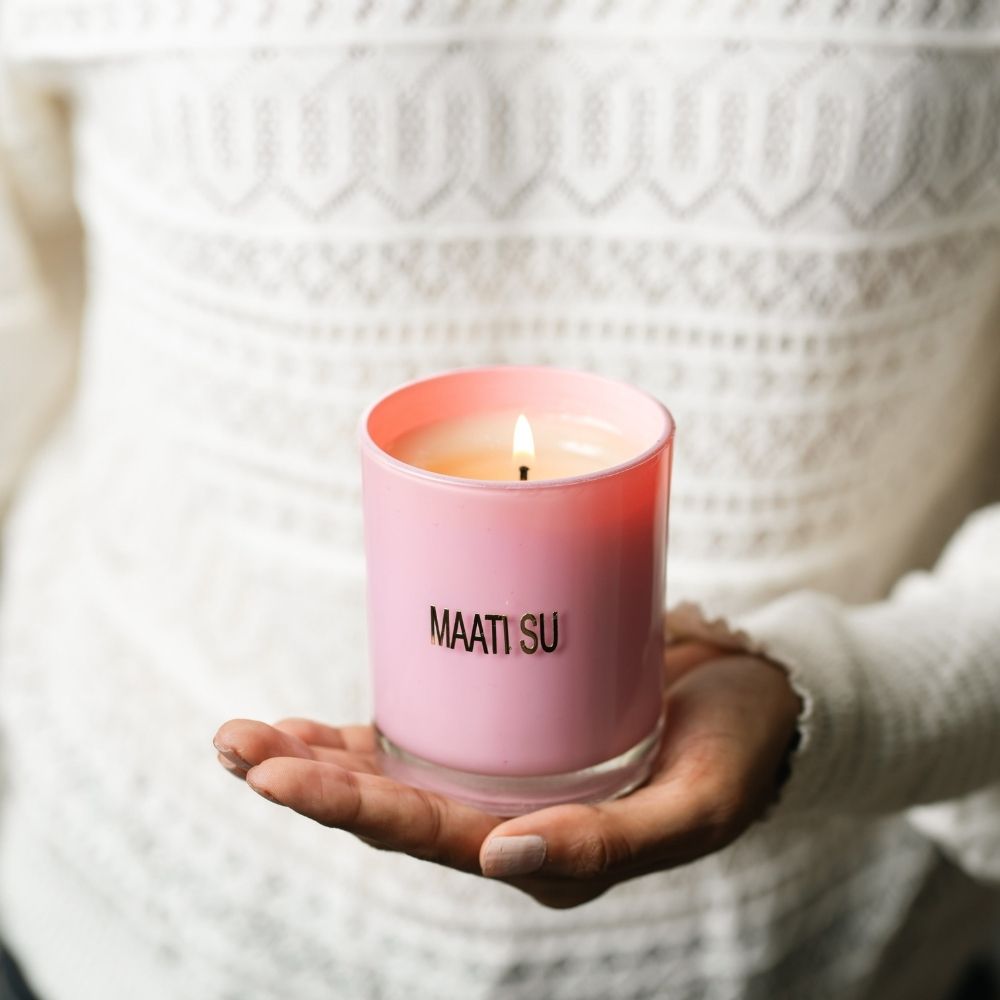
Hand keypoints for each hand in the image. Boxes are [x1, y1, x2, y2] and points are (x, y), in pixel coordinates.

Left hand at [214, 644, 799, 908]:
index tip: (274, 775)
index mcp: (543, 851)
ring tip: (239, 738)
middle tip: (234, 746)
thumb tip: (503, 860)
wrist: (758, 696)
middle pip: (388, 806)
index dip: (350, 807)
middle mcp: (506, 818)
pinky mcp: (501, 724)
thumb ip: (608, 843)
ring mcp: (498, 771)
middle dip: (305, 780)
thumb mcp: (690, 807)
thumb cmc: (735, 752)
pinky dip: (356, 730)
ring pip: (387, 773)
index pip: (429, 837)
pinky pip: (417, 733)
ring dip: (311, 756)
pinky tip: (303, 722)